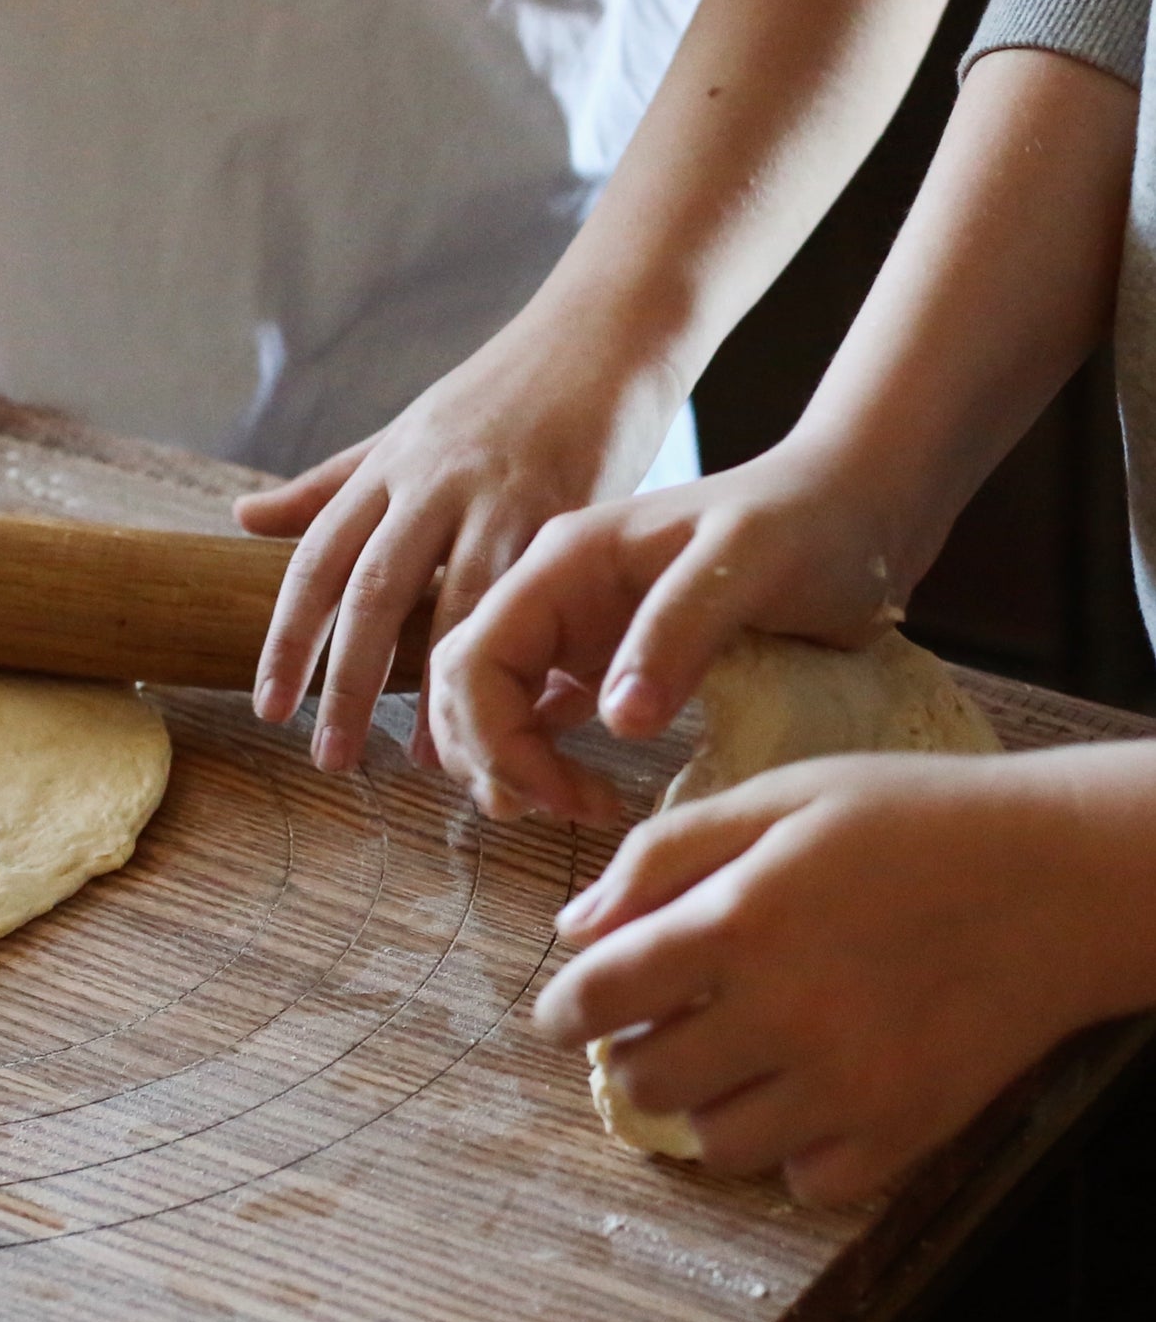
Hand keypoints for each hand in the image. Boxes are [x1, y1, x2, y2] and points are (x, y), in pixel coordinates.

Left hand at [236, 318, 683, 774]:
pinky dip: (524, 650)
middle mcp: (431, 480)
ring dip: (439, 684)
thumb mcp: (405, 433)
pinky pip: (536, 590)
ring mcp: (499, 492)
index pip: (316, 562)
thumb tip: (241, 518)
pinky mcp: (569, 503)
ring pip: (451, 600)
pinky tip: (521, 706)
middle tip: (331, 757)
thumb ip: (328, 486)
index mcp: (386, 468)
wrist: (604, 332)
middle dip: (345, 680)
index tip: (268, 708)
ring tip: (429, 757)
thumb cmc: (502, 394)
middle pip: (370, 590)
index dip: (288, 639)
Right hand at [428, 441, 912, 824]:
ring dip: (508, 766)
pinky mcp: (602, 661)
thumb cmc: (811, 524)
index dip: (495, 739)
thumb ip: (678, 631)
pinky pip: (535, 716)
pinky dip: (540, 762)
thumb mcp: (748, 563)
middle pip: (463, 690)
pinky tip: (589, 791)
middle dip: (494, 761)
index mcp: (562, 562)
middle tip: (572, 812)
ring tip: (576, 808)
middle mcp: (551, 595)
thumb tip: (614, 722)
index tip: (567, 796)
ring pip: (488, 707)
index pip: (471, 660)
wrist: (859, 509)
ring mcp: (573, 628)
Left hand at [534, 749, 1149, 1203]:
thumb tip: (574, 927)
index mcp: (740, 922)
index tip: (564, 1009)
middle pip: (643, 1081)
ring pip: (713, 1142)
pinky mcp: (906, 1132)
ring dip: (703, 1101)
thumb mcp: (777, 797)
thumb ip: (662, 855)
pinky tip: (804, 1090)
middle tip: (661, 1021)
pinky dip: (790, 1146)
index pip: (598, 996)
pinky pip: (805, 1179)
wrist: (1063, 877)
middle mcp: (785, 1016)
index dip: (562, 1008)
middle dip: (631, 1051)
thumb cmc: (912, 819)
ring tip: (734, 1053)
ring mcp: (848, 1086)